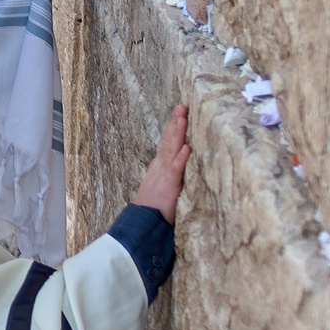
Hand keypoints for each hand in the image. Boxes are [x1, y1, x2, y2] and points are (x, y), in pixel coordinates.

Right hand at [131, 104, 189, 219]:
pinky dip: (181, 158)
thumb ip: (172, 175)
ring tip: (183, 117)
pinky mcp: (169, 186)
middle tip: (182, 106)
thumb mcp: (164, 186)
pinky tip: (187, 147)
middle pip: (169, 140)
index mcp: (161, 166)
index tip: (180, 112)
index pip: (168, 143)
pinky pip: (176, 170)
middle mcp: (161, 166)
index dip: (174, 127)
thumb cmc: (155, 207)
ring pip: (172, 150)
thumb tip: (182, 164)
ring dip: (178, 133)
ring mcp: (164, 174)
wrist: (143, 223)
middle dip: (175, 122)